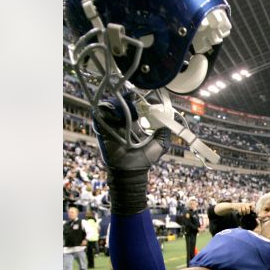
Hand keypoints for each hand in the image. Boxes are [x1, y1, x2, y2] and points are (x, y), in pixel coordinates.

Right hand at [90, 88, 170, 214]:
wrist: (131, 172)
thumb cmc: (145, 160)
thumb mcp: (161, 145)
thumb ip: (165, 133)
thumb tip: (169, 120)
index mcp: (135, 126)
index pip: (134, 109)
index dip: (136, 102)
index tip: (140, 97)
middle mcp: (123, 125)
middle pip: (121, 107)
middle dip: (125, 100)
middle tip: (130, 97)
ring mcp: (113, 129)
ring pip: (110, 110)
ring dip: (115, 104)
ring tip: (122, 104)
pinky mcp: (104, 134)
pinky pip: (100, 119)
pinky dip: (105, 113)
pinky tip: (114, 112)